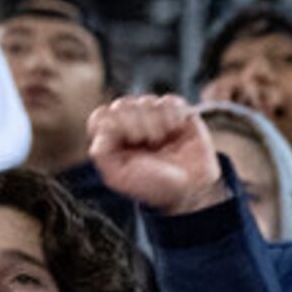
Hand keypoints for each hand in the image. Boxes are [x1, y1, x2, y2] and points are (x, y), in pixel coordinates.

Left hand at [88, 95, 227, 214]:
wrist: (191, 190)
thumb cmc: (154, 186)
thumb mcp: (118, 177)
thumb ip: (101, 152)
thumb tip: (105, 126)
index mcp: (114, 138)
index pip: (101, 116)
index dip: (112, 125)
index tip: (127, 142)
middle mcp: (133, 124)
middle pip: (122, 105)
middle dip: (135, 124)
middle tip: (149, 143)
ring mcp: (156, 117)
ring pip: (146, 101)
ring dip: (155, 122)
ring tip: (163, 140)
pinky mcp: (179, 114)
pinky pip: (170, 101)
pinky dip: (173, 114)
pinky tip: (176, 129)